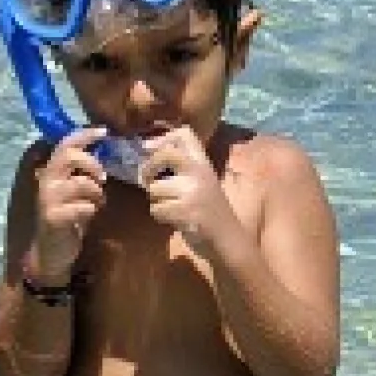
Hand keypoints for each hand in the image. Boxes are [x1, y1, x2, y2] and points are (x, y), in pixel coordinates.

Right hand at [29, 125, 108, 281]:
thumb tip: (105, 154)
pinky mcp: (53, 217)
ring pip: (81, 183)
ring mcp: (48, 199)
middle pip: (69, 156)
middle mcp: (46, 182)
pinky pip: (82, 206)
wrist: (52, 252)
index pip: (64, 144)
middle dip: (92, 164)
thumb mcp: (78, 192)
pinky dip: (92, 209)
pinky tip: (88, 216)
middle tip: (103, 178)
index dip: (83, 135)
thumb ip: (85, 173)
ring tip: (96, 203)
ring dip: (96, 192)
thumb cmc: (70, 218)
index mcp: (52, 172)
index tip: (103, 131)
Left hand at [141, 127, 241, 257]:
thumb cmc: (211, 213)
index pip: (184, 134)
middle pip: (165, 153)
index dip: (162, 138)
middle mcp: (200, 172)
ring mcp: (193, 191)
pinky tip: (176, 220)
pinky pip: (156, 209)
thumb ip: (181, 168)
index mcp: (204, 163)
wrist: (229, 240)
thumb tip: (146, 150)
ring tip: (172, 208)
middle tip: (147, 179)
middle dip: (149, 167)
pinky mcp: (186, 211)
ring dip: (156, 201)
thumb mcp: (202, 183)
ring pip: (154, 188)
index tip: (151, 150)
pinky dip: (161, 217)